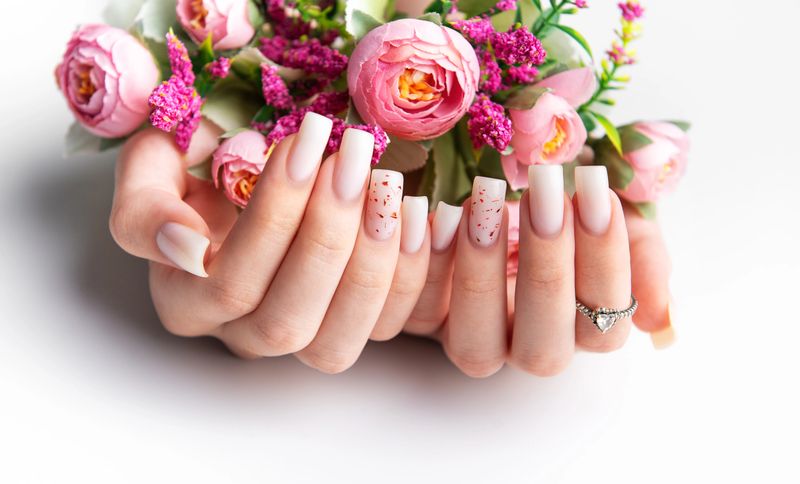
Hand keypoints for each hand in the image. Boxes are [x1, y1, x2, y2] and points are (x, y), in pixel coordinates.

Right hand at [109, 113, 433, 372]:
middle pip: (283, 320)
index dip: (269, 220)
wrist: (246, 174)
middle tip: (352, 155)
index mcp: (184, 297)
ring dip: (370, 262)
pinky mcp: (348, 330)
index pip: (224, 283)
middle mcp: (237, 332)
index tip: (303, 143)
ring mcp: (295, 340)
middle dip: (326, 235)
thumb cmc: (200, 165)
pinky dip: (408, 274)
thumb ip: (147, 207)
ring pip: (332, 343)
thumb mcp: (154, 166)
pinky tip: (416, 212)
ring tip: (385, 182)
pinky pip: (383, 330)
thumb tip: (187, 249)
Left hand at [400, 165, 671, 376]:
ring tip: (488, 205)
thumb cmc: (560, 199)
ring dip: (482, 277)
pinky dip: (427, 265)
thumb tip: (660, 322)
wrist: (498, 182)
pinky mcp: (422, 318)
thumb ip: (643, 255)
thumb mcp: (610, 213)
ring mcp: (473, 337)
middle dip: (547, 271)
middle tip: (545, 197)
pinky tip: (439, 214)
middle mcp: (528, 343)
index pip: (605, 328)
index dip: (605, 268)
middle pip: (544, 349)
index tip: (597, 196)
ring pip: (476, 349)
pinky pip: (416, 312)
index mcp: (581, 326)